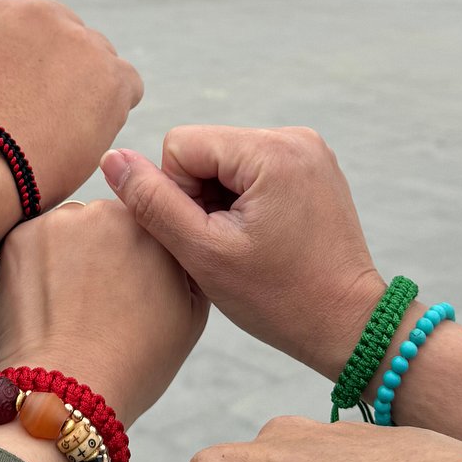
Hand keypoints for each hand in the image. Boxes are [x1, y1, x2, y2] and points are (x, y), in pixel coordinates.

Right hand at [0, 0, 141, 261]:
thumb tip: (8, 60)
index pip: (33, 28)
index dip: (31, 66)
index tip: (20, 97)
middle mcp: (39, 10)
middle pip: (68, 40)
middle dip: (61, 74)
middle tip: (42, 119)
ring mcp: (78, 38)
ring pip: (99, 61)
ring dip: (87, 91)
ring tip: (56, 132)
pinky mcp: (110, 72)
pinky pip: (127, 85)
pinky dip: (112, 110)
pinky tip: (84, 134)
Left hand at [0, 200, 207, 425]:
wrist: (68, 393)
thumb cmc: (134, 362)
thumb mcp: (190, 313)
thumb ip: (186, 260)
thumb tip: (173, 239)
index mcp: (151, 225)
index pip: (147, 221)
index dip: (139, 254)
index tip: (132, 285)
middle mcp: (104, 212)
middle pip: (104, 221)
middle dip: (103, 249)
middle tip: (100, 299)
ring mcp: (58, 222)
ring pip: (66, 231)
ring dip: (68, 254)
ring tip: (71, 305)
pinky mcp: (18, 239)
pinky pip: (33, 245)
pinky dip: (37, 268)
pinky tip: (46, 304)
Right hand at [102, 127, 383, 378]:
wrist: (349, 325)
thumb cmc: (280, 299)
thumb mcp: (204, 254)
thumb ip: (153, 202)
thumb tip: (112, 158)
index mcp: (271, 150)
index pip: (180, 145)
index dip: (178, 195)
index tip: (210, 237)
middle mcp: (294, 136)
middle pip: (204, 149)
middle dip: (202, 196)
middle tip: (228, 245)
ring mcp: (308, 149)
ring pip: (225, 160)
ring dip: (221, 200)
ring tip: (246, 244)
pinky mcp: (313, 166)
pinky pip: (253, 168)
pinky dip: (245, 200)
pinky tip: (262, 237)